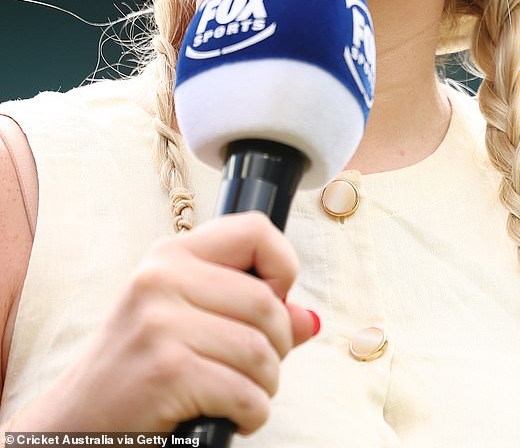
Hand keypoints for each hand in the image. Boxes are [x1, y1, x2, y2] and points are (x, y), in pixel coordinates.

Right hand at [15, 212, 317, 433]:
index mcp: (170, 255)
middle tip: (254, 368)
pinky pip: (245, 393)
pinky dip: (252, 414)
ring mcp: (160, 323)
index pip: (255, 229)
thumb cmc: (136, 373)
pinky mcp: (166, 370)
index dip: (282, 267)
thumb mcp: (184, 323)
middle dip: (277, 347)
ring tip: (239, 395)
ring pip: (261, 350)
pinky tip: (230, 417)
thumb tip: (308, 320)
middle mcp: (162, 277)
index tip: (273, 300)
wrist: (74, 427)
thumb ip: (248, 314)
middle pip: (268, 302)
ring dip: (264, 386)